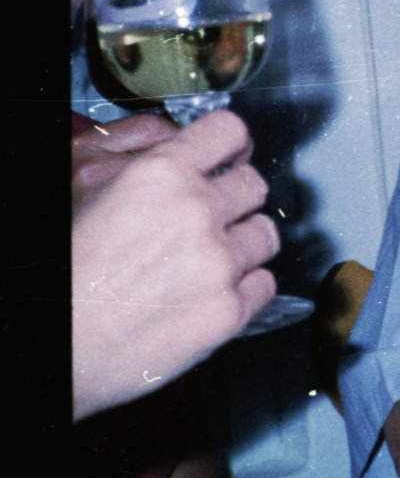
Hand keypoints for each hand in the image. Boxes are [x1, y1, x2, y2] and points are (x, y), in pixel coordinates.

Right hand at [72, 109, 279, 419]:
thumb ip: (145, 165)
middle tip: (211, 219)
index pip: (230, 131)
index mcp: (159, 175)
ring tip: (206, 261)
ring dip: (243, 244)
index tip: (233, 156)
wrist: (56, 345)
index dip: (232, 145)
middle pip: (255, 185)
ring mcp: (218, 264)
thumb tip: (181, 150)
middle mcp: (196, 213)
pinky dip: (246, 288)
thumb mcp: (87, 191)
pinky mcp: (229, 311)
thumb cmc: (62, 274)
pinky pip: (266, 284)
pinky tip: (213, 292)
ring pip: (265, 235)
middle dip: (235, 199)